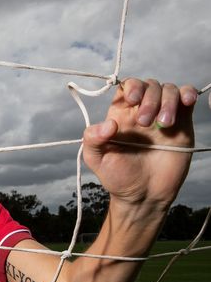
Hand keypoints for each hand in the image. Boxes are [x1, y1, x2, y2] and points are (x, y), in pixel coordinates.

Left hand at [82, 78, 196, 208]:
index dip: (132, 86)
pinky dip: (188, 94)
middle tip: (145, 124)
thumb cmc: (118, 177)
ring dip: (168, 100)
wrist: (144, 195)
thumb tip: (109, 123)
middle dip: (149, 99)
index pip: (127, 87)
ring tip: (164, 124)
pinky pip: (187, 99)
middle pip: (149, 86)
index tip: (133, 99)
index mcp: (120, 115)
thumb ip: (93, 139)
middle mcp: (141, 112)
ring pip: (169, 90)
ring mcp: (162, 116)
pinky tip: (187, 102)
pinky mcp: (182, 124)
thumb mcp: (96, 159)